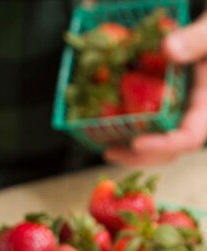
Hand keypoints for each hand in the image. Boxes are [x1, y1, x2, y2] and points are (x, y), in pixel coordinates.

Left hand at [105, 13, 206, 165]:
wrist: (206, 39)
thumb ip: (196, 40)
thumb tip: (168, 49)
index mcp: (205, 108)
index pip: (188, 138)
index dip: (163, 145)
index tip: (136, 143)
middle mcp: (192, 119)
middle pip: (169, 152)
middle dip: (139, 157)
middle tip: (110, 153)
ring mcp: (178, 119)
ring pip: (158, 148)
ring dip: (131, 153)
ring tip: (106, 150)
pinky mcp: (164, 113)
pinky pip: (149, 131)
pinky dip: (129, 135)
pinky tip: (106, 133)